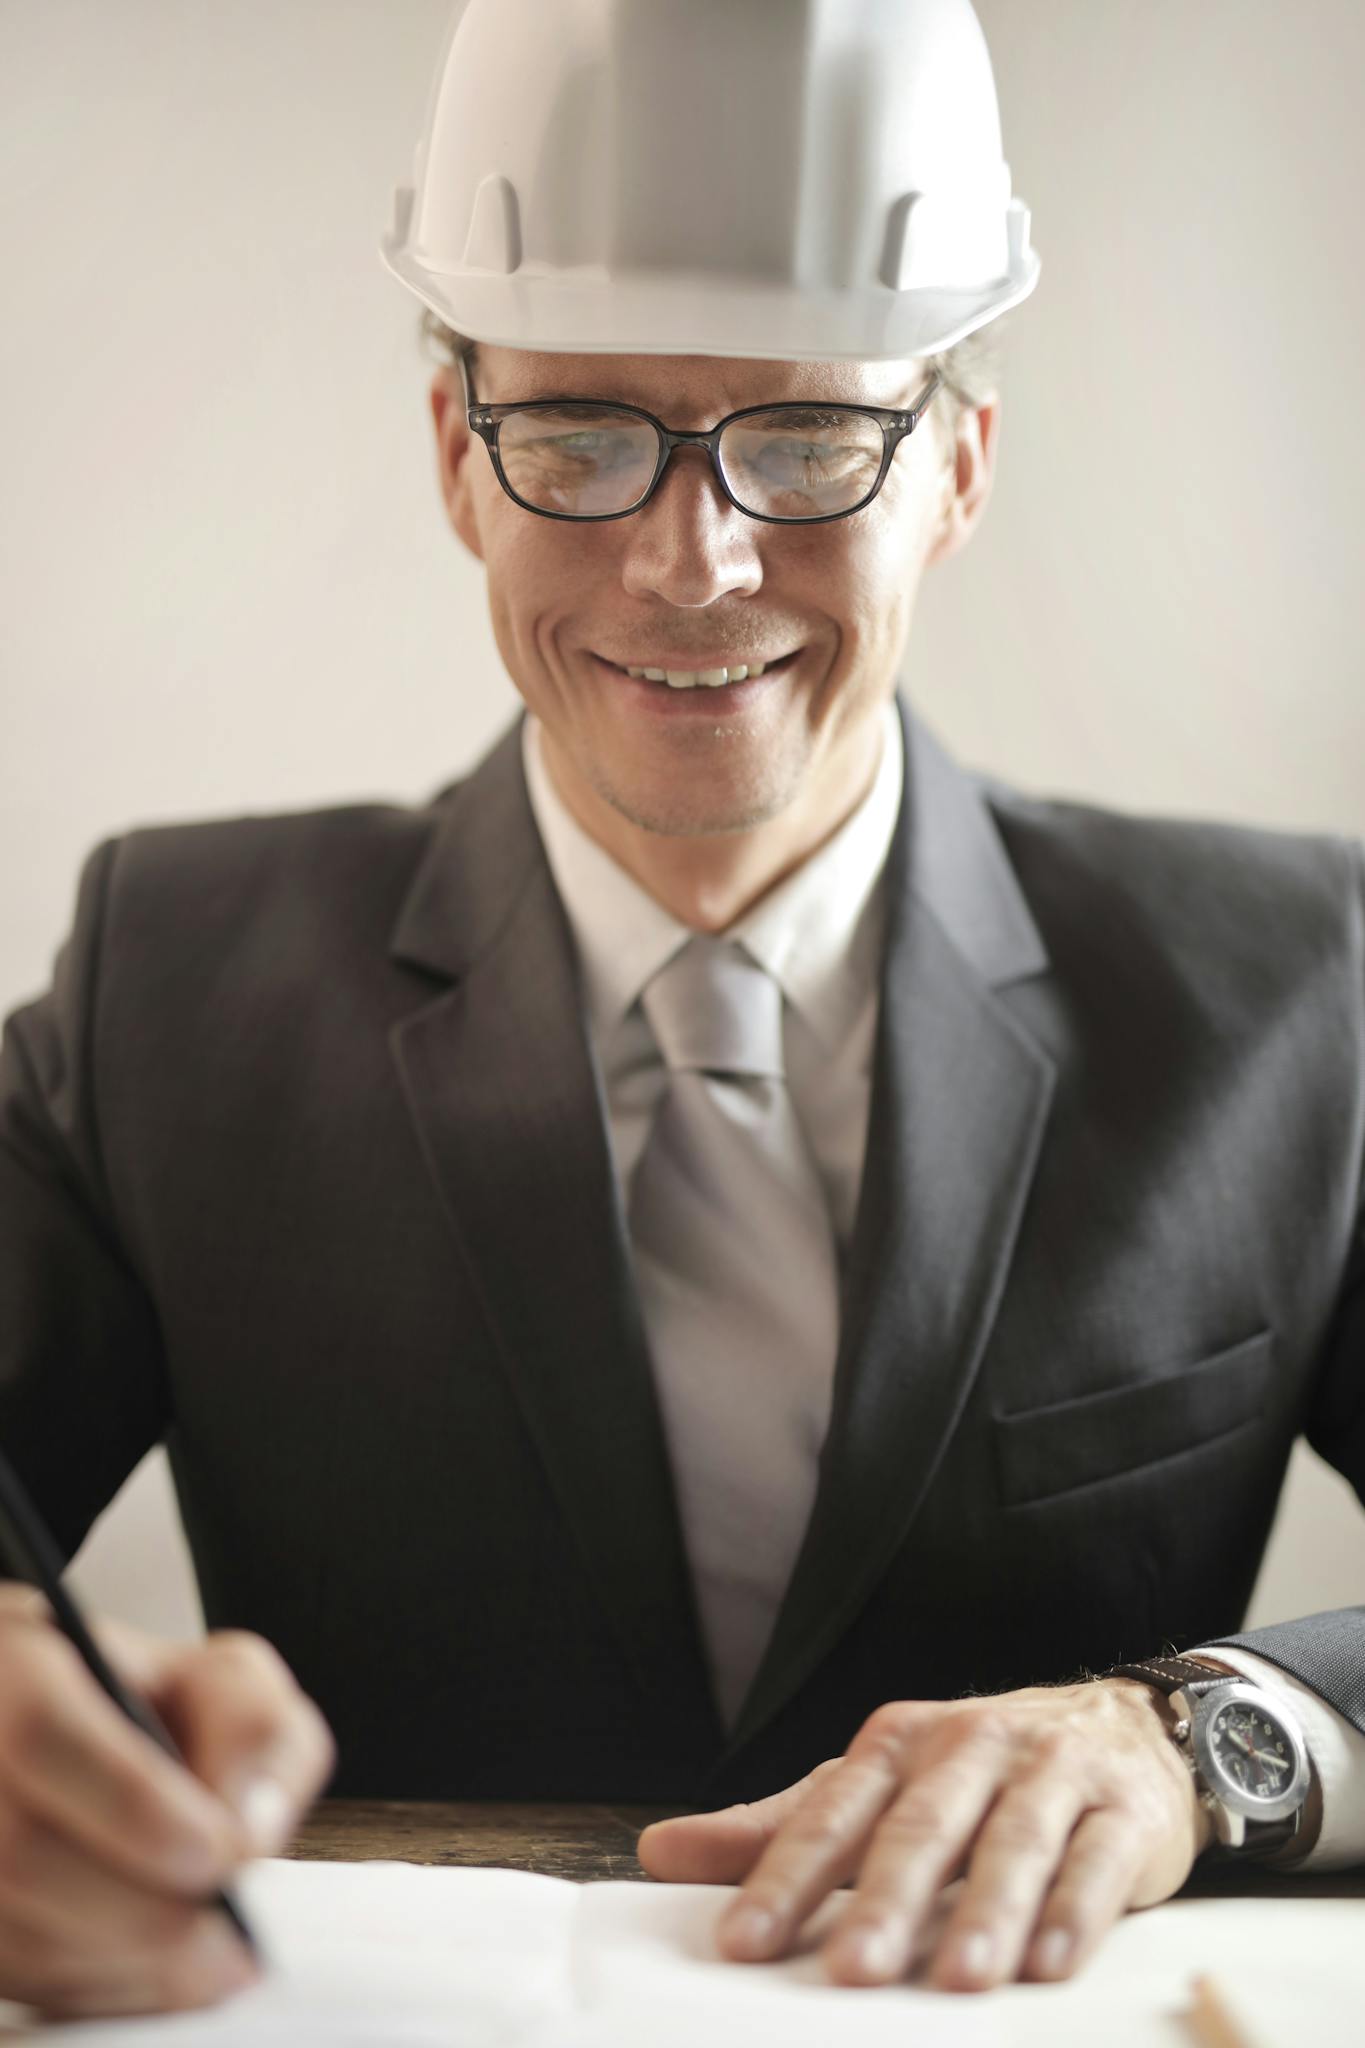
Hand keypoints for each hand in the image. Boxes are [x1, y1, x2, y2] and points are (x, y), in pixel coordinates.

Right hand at [0, 1582, 335, 2020]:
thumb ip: (255, 1728)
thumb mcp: (224, 1681)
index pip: (44, 1735)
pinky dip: (104, 1989)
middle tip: (228, 1931)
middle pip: (23, 1855)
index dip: (134, 1807)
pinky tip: (159, 1969)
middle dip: (145, 1911)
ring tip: (208, 1951)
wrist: (87, 1748)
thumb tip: (247, 1825)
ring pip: (20, 1933)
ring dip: (129, 1962)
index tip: (219, 1855)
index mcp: (18, 1673)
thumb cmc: (158, 1713)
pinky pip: (24, 1981)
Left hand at [637, 1677, 1212, 1991]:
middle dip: (884, 1902)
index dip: (786, 1876)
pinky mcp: (1123, 1809)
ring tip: (959, 1981)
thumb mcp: (878, 1785)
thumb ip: (779, 1826)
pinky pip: (1098, 1860)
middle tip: (850, 1973)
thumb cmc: (979, 1770)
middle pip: (921, 1829)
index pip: (832, 1813)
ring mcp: (1052, 1772)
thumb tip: (660, 1851)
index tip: (742, 1942)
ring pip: (1015, 1842)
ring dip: (987, 1912)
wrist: (1124, 1724)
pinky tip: (1050, 1965)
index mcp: (900, 1742)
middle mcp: (972, 1746)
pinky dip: (1076, 1913)